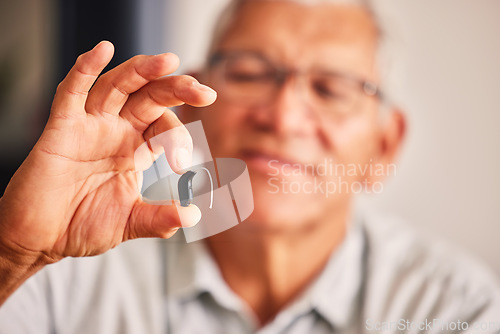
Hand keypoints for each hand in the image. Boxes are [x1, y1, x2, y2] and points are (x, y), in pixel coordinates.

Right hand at [0, 41, 215, 268]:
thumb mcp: (129, 222)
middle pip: (149, 96)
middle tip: (203, 91)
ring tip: (168, 61)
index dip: (178, 136)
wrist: (41, 239)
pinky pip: (71, 93)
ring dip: (142, 71)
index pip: (164, 125)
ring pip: (116, 86)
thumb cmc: (82, 225)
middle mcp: (115, 131)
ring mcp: (89, 127)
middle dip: (177, 89)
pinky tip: (102, 51)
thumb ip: (160, 218)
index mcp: (134, 148)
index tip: (181, 164)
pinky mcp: (60, 129)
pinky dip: (84, 70)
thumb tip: (194, 215)